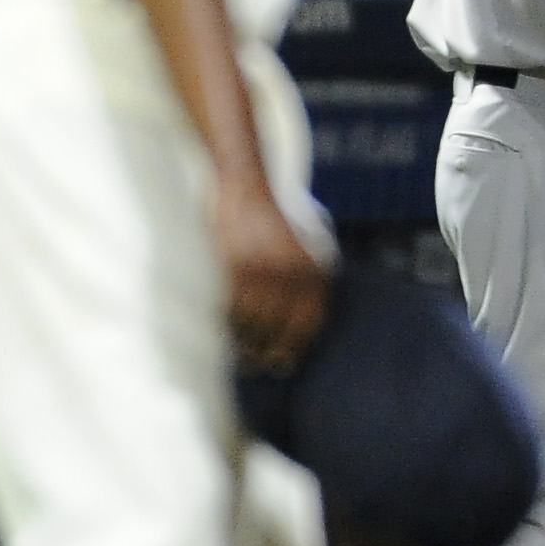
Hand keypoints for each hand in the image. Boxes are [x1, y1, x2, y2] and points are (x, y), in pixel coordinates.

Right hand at [215, 176, 333, 371]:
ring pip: (254, 322)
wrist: (248, 181)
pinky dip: (228, 324)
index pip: (310, 320)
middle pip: (281, 327)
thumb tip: (311, 311)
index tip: (285, 362)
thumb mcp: (314, 235)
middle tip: (260, 364)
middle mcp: (294, 273)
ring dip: (246, 343)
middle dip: (269, 350)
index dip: (297, 345)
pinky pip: (231, 307)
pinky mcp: (235, 268)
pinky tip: (227, 332)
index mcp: (316, 266)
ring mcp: (264, 272)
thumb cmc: (280, 209)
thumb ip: (316, 269)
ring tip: (243, 356)